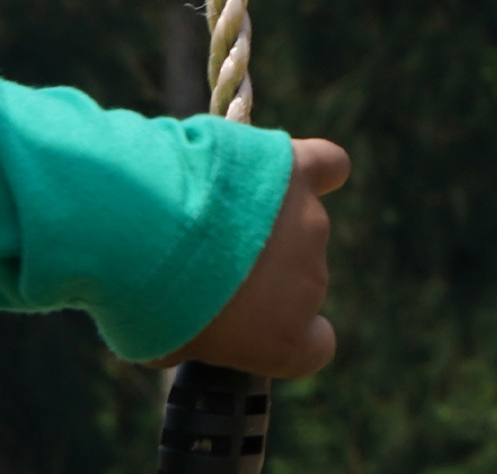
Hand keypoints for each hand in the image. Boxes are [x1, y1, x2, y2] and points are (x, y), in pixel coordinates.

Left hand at [168, 134, 346, 379]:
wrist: (152, 228)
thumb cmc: (151, 299)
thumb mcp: (167, 346)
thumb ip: (204, 340)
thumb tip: (202, 327)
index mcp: (283, 337)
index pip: (315, 348)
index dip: (292, 341)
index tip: (261, 333)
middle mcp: (310, 283)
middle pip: (300, 286)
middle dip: (262, 279)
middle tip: (209, 274)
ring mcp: (312, 223)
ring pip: (298, 231)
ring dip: (264, 230)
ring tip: (207, 220)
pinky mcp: (302, 172)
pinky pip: (327, 167)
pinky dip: (313, 173)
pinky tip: (291, 174)